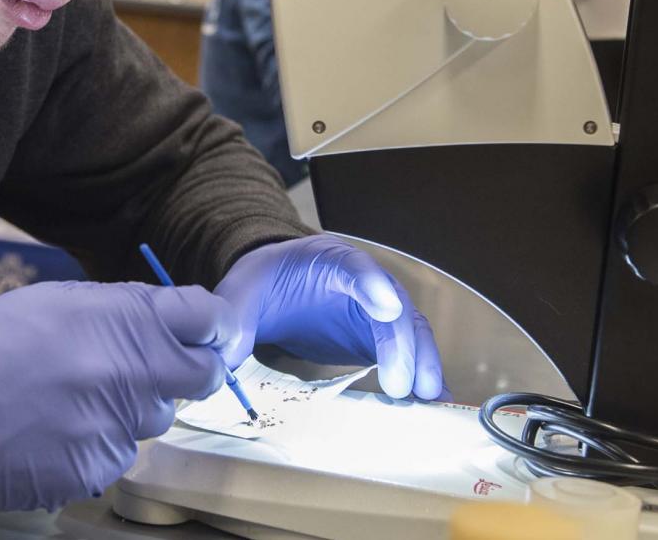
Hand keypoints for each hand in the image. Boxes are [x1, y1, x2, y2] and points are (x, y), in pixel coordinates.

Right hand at [0, 281, 232, 510]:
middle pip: (201, 375)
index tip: (204, 332)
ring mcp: (112, 426)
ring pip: (154, 420)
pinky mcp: (93, 470)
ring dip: (129, 411)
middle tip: (146, 371)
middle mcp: (125, 372)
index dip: (209, 325)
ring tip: (71, 402)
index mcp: (116, 320)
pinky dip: (96, 446)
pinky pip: (118, 456)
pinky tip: (53, 434)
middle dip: (185, 371)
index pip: (206, 317)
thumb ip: (119, 310)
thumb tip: (170, 321)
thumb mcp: (53, 302)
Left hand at [216, 234, 444, 399]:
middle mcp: (363, 281)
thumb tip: (223, 357)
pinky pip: (408, 351)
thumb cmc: (263, 282)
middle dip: (400, 343)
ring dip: (421, 360)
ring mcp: (377, 309)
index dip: (371, 286)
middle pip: (392, 306)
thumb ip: (234, 319)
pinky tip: (434, 397)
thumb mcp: (240, 294)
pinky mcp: (380, 336)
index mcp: (326, 260)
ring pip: (409, 329)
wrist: (277, 284)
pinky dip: (422, 371)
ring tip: (426, 395)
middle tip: (400, 383)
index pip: (353, 267)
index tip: (386, 308)